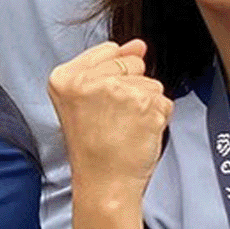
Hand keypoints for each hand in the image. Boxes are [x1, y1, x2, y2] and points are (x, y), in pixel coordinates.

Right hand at [47, 40, 170, 216]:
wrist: (104, 183)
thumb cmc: (93, 148)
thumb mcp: (82, 100)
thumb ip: (108, 65)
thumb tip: (138, 45)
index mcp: (64, 76)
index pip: (109, 51)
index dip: (112, 78)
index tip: (102, 104)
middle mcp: (89, 80)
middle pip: (133, 64)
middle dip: (130, 89)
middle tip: (111, 119)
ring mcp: (119, 91)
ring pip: (151, 83)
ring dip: (145, 105)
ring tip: (124, 128)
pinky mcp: (146, 105)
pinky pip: (164, 101)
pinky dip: (158, 118)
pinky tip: (138, 133)